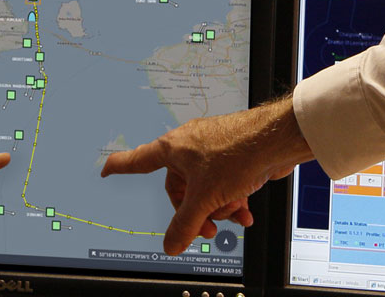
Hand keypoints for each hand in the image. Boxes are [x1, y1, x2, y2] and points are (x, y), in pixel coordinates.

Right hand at [100, 97, 312, 254]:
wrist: (277, 139)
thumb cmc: (238, 153)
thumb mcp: (206, 198)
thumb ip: (186, 224)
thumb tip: (171, 245)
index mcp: (173, 149)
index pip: (138, 160)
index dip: (120, 167)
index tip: (107, 170)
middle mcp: (190, 147)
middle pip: (180, 188)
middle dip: (195, 210)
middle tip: (208, 226)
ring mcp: (212, 150)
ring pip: (205, 188)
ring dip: (219, 207)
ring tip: (233, 213)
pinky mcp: (233, 156)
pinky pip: (224, 183)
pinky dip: (233, 199)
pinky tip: (245, 212)